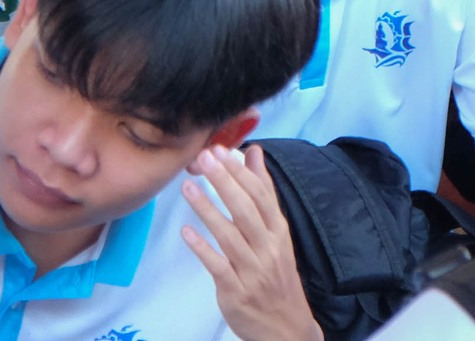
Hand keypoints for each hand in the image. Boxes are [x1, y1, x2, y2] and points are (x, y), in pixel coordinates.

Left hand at [180, 146, 320, 340]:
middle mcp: (268, 249)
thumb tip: (253, 152)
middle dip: (224, 183)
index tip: (222, 151)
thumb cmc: (277, 273)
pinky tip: (186, 231)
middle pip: (246, 211)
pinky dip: (202, 248)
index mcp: (279, 233)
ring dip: (207, 209)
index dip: (242, 173)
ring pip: (229, 236)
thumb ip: (263, 193)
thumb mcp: (277, 233)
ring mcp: (252, 271)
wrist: (287, 328)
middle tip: (203, 158)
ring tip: (187, 186)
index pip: (262, 197)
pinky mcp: (236, 291)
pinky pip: (217, 266)